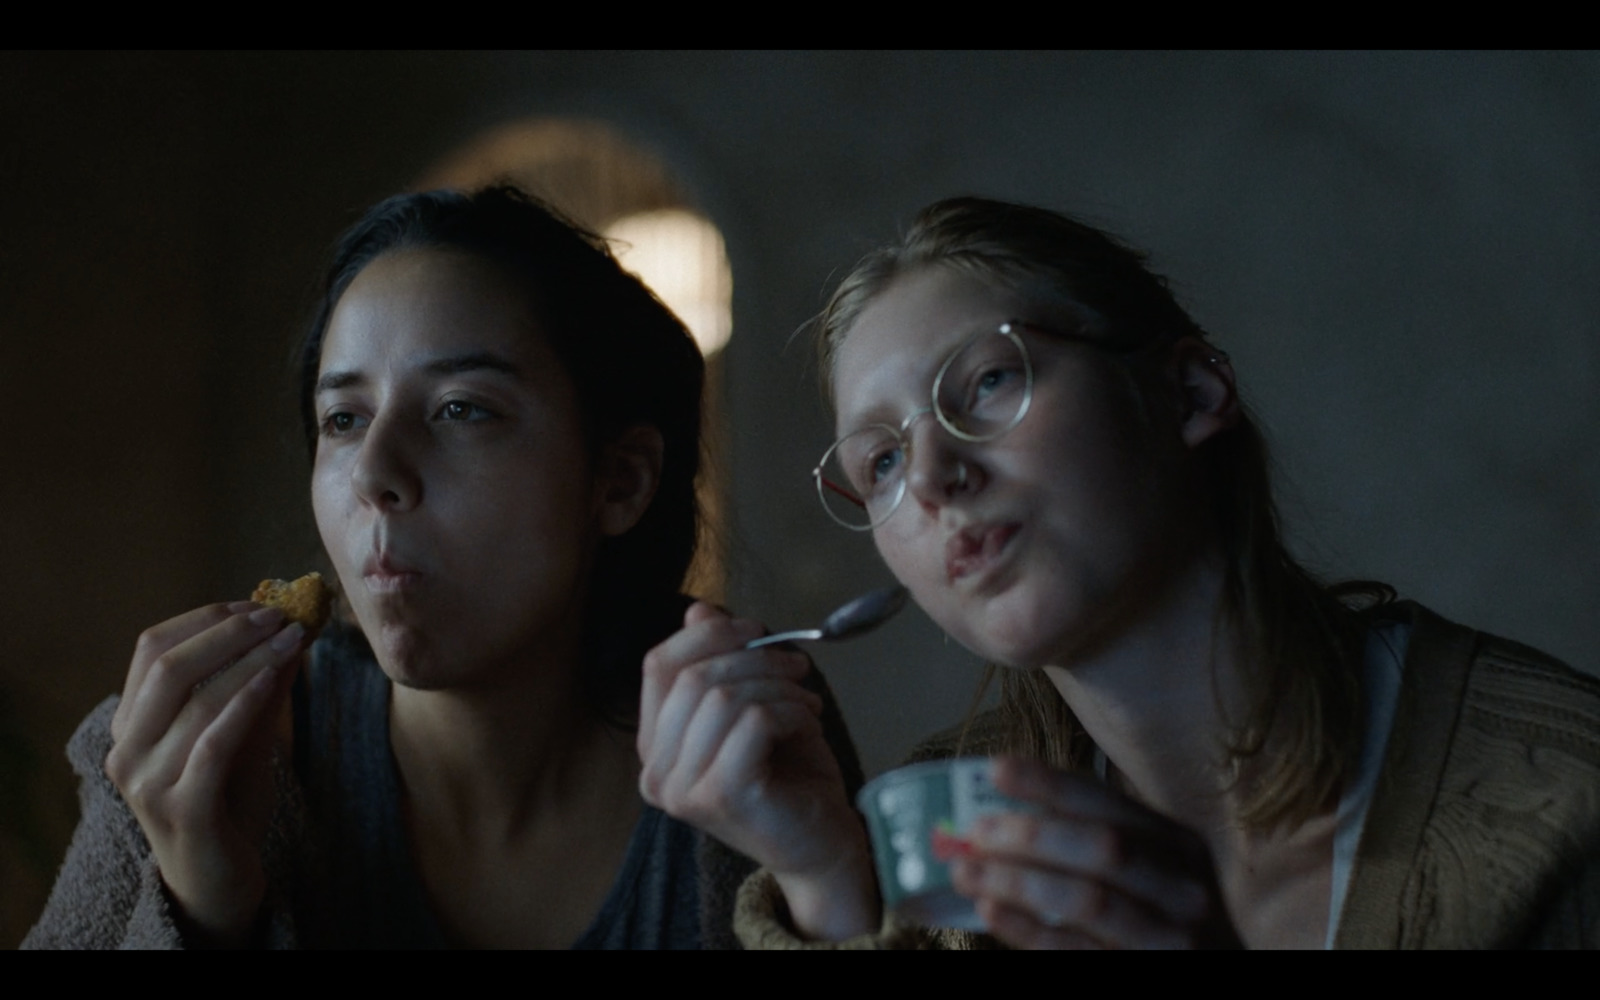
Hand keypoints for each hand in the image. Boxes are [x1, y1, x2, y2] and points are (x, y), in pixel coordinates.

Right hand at [105, 601, 309, 945]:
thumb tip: (293, 627)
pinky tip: (274, 678)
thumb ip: (260, 686)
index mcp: (130, 723)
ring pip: (195, 700)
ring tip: (293, 638)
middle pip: (168, 666)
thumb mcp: (245, 734)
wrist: (218, 880)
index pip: (152, 648)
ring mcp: (147, 783)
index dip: (205, 619)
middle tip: (278, 615)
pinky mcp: (181, 809)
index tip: (256, 603)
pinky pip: (212, 742)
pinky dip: (244, 702)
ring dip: (250, 660)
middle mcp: (127, 750)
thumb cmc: (227, 801)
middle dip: (228, 632)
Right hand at [638, 602, 879, 939]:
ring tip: (807, 699)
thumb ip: (718, 664)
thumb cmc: (788, 776)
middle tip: (796, 665)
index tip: (755, 631)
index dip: (707, 635)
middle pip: (691, 676)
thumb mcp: (750, 707)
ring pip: (722, 696)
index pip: (658, 665)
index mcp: (655, 748)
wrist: (821, 844)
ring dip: (776, 685)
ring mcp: (683, 789)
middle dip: (752, 658)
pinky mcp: (721, 794)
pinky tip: (809, 721)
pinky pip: (752, 721)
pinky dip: (789, 709)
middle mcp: (656, 773)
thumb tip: (699, 611)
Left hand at [951, 757, 1241, 948]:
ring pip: (1088, 898)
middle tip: (975, 831)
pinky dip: (1028, 929)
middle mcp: (1183, 888)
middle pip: (1103, 847)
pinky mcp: (1144, 972)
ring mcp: (1170, 938)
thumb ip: (1094, 844)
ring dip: (1018, 880)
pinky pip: (1076, 950)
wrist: (1207, 969)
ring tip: (966, 870)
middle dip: (1031, 835)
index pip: (1109, 803)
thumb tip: (1003, 818)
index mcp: (1179, 845)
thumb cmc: (1162, 926)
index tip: (996, 769)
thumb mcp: (1150, 876)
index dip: (1050, 783)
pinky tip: (990, 911)